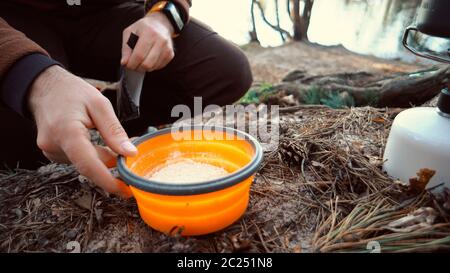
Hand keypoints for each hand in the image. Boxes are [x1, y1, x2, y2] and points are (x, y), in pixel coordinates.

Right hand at [29, 65, 137, 197]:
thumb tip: (130, 153)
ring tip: (110, 139)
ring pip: (85, 163)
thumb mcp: (99, 104)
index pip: (89, 165)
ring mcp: (50, 151)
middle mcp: (54, 146)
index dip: (108, 181)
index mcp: (67, 132)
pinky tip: (94, 140)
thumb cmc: (71, 92)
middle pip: (90, 165)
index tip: (125, 190)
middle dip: (112, 163)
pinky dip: (91, 154)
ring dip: (102, 157)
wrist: (44, 86)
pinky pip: (78, 159)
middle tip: (130, 152)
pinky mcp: (52, 153)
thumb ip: (114, 130)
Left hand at [121, 12, 174, 71]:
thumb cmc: (143, 28)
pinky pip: (158, 67)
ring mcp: (167, 48)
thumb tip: (124, 62)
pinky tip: (148, 59)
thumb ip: (125, 48)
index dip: (131, 64)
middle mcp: (160, 40)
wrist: (161, 24)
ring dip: (144, 68)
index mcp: (149, 32)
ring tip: (140, 61)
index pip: (139, 55)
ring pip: (153, 67)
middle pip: (147, 64)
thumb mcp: (129, 32)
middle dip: (137, 68)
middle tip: (133, 64)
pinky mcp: (170, 54)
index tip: (127, 65)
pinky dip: (151, 66)